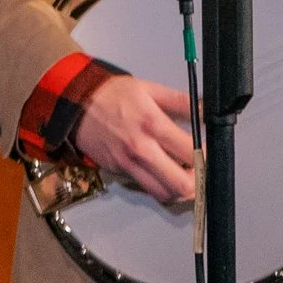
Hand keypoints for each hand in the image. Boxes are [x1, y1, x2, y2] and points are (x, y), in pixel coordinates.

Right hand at [74, 75, 194, 204]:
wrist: (74, 102)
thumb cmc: (113, 93)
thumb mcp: (150, 89)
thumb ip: (182, 101)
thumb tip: (208, 109)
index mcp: (153, 124)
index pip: (192, 152)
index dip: (206, 154)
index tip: (206, 150)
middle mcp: (142, 149)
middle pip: (181, 183)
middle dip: (197, 181)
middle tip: (199, 171)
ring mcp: (128, 164)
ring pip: (164, 193)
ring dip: (179, 189)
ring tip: (183, 176)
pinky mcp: (118, 172)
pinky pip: (146, 188)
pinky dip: (159, 186)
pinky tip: (162, 174)